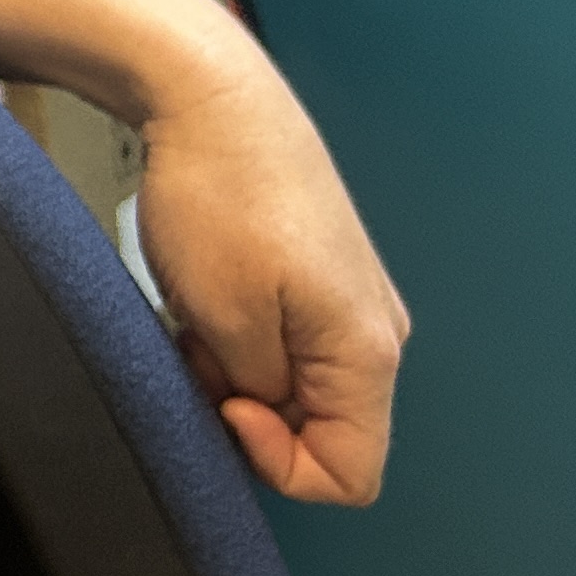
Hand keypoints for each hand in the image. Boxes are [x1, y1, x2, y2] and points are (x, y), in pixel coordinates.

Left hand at [131, 40, 409, 504]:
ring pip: (295, 386)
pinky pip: (284, 344)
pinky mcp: (320, 279)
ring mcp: (350, 303)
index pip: (351, 475)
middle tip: (199, 350)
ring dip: (236, 371)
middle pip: (321, 430)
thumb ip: (259, 393)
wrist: (215, 100)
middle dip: (248, 410)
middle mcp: (376, 332)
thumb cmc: (219, 195)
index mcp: (368, 351)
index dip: (277, 463)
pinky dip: (239, 338)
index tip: (227, 405)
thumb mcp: (224, 318)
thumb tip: (273, 418)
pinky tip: (208, 295)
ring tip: (199, 315)